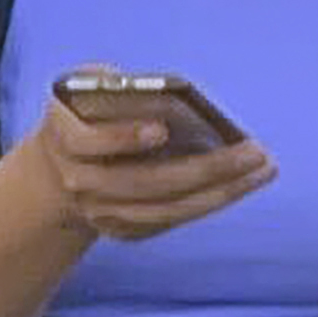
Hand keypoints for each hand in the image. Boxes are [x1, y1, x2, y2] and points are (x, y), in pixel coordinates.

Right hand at [23, 91, 272, 249]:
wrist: (56, 169)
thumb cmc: (86, 114)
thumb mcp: (89, 87)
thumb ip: (118, 86)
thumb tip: (171, 95)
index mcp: (64, 139)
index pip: (90, 143)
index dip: (124, 137)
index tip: (161, 129)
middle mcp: (79, 183)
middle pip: (145, 183)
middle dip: (205, 168)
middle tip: (254, 151)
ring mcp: (100, 213)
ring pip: (164, 210)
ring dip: (219, 192)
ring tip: (261, 170)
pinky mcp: (121, 231)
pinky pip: (170, 222)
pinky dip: (207, 204)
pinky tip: (241, 185)